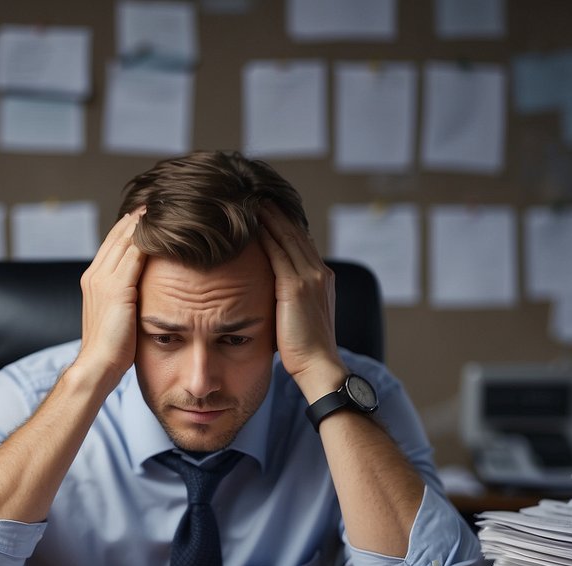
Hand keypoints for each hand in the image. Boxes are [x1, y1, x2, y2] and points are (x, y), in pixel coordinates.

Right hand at [74, 209, 147, 386]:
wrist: (97, 365)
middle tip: (158, 200)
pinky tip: (165, 229)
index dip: (129, 227)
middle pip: (118, 235)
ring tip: (164, 206)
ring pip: (127, 240)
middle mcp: (94, 274)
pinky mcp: (117, 288)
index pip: (112, 244)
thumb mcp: (117, 316)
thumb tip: (142, 292)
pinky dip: (148, 239)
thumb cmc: (111, 349)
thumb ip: (125, 298)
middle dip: (138, 217)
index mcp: (92, 280)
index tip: (147, 213)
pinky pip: (135, 254)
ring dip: (145, 222)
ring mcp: (103, 279)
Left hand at [257, 204, 346, 399]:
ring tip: (250, 199)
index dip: (284, 222)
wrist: (318, 366)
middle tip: (256, 193)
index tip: (266, 208)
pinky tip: (249, 222)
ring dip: (268, 216)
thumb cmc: (303, 349)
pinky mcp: (296, 286)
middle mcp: (319, 272)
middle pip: (295, 231)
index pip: (301, 241)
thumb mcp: (299, 316)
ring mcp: (310, 277)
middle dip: (276, 211)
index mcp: (322, 277)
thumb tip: (270, 291)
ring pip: (286, 236)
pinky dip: (264, 234)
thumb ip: (289, 297)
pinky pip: (277, 251)